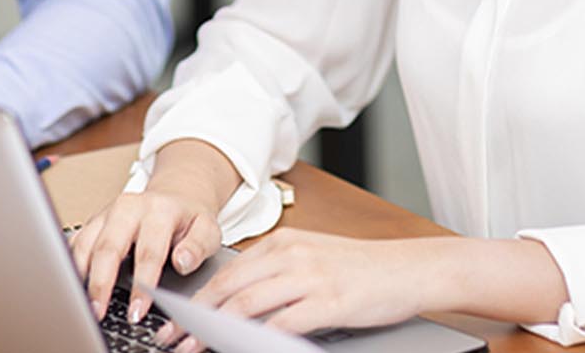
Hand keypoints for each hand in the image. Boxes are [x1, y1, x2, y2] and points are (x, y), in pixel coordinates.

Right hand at [67, 140, 234, 328]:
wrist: (176, 196)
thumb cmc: (189, 219)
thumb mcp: (207, 229)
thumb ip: (198, 246)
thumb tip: (182, 262)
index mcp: (159, 210)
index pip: (148, 251)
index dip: (142, 285)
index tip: (137, 311)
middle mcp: (129, 207)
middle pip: (108, 246)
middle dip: (101, 283)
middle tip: (99, 311)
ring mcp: (107, 213)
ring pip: (86, 243)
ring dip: (81, 275)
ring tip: (84, 303)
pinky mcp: (94, 221)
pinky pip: (75, 242)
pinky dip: (71, 263)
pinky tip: (74, 284)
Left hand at [171, 230, 430, 352]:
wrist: (411, 268)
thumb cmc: (364, 269)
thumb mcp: (314, 259)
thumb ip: (277, 274)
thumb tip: (238, 303)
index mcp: (284, 242)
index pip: (228, 273)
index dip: (197, 300)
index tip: (175, 320)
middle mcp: (292, 255)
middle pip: (229, 289)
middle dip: (195, 319)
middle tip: (173, 340)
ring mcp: (310, 277)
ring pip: (247, 305)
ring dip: (215, 332)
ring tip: (195, 350)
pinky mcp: (329, 302)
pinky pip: (282, 324)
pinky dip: (256, 342)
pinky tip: (242, 351)